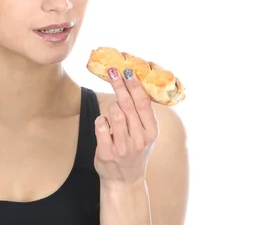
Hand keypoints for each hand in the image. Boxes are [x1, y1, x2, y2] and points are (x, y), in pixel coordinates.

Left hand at [94, 67, 158, 186]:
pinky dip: (100, 120)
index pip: (143, 103)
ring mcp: (123, 147)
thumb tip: (134, 83)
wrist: (124, 180)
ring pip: (114, 113)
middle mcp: (139, 140)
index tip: (128, 71)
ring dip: (111, 107)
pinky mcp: (107, 152)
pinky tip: (104, 124)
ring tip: (113, 111)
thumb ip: (142, 114)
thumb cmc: (134, 151)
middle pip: (127, 105)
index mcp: (151, 132)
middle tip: (113, 72)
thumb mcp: (145, 134)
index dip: (135, 86)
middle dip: (119, 86)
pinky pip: (100, 125)